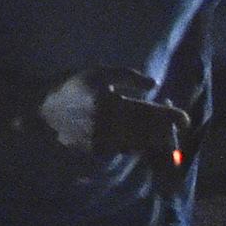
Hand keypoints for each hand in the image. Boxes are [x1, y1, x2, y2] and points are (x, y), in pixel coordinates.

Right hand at [35, 70, 188, 157]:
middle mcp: (113, 128)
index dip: (172, 117)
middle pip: (151, 135)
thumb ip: (128, 77)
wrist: (41, 109)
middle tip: (170, 125)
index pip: (153, 115)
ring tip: (152, 129)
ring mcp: (106, 143)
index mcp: (115, 106)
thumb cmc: (70, 86)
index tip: (184, 118)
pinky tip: (129, 134)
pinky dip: (133, 144)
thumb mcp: (97, 73)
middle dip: (165, 131)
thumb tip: (153, 85)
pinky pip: (123, 149)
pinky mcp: (98, 152)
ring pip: (139, 145)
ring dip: (150, 138)